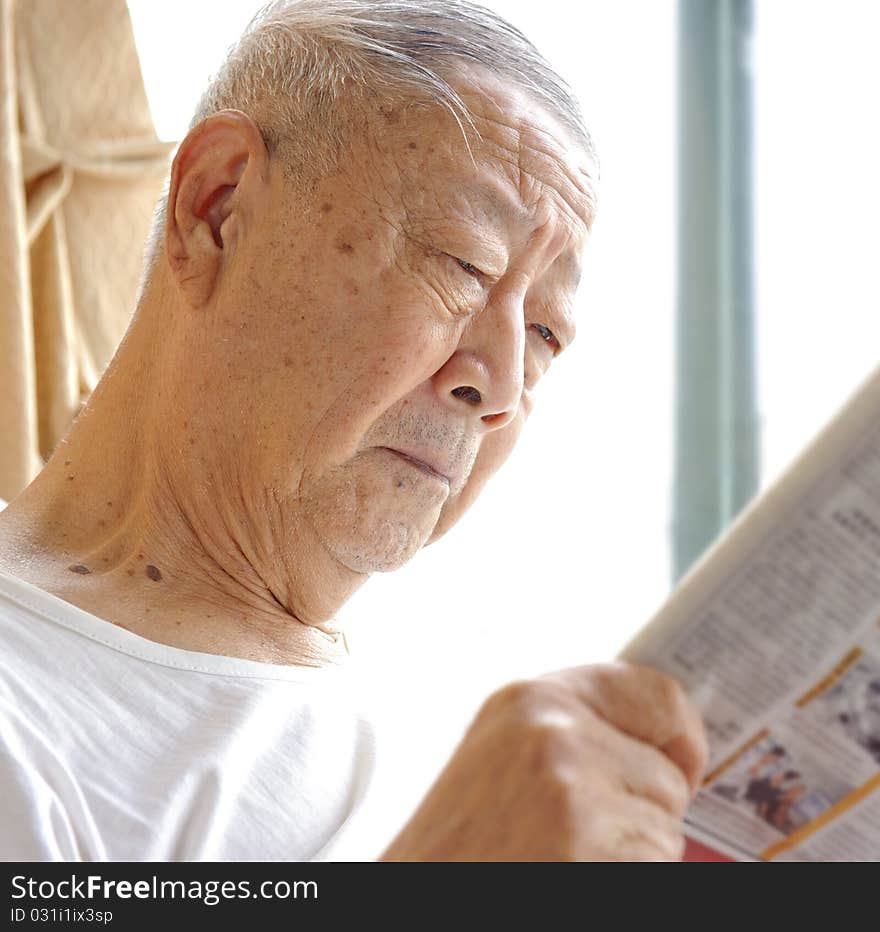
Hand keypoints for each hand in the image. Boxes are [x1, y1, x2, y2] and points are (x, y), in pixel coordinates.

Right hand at [380, 662, 707, 860]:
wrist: (416, 891)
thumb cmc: (459, 842)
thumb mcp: (505, 757)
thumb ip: (570, 732)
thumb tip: (664, 736)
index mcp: (532, 699)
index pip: (657, 693)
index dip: (683, 734)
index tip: (685, 764)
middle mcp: (554, 732)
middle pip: (667, 774)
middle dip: (642, 811)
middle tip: (576, 834)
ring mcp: (574, 792)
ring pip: (665, 830)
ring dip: (630, 854)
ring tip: (559, 856)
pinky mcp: (589, 850)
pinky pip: (656, 867)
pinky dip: (625, 880)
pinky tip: (566, 873)